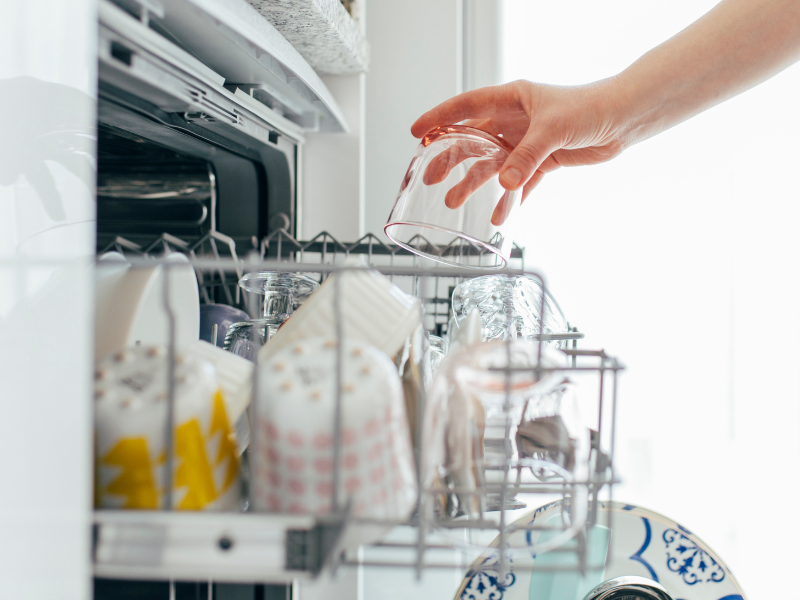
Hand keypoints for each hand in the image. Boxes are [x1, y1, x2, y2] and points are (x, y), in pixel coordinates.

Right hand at [410, 79, 627, 215]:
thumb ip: (526, 157)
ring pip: (492, 165)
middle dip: (450, 159)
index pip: (466, 106)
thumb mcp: (553, 130)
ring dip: (474, 183)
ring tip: (454, 201)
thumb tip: (504, 183)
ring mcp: (526, 142)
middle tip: (431, 177)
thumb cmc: (590, 107)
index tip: (418, 132)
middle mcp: (515, 120)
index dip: (440, 118)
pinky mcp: (542, 161)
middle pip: (473, 140)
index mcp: (511, 99)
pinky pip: (519, 183)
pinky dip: (509, 200)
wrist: (623, 119)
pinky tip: (498, 215)